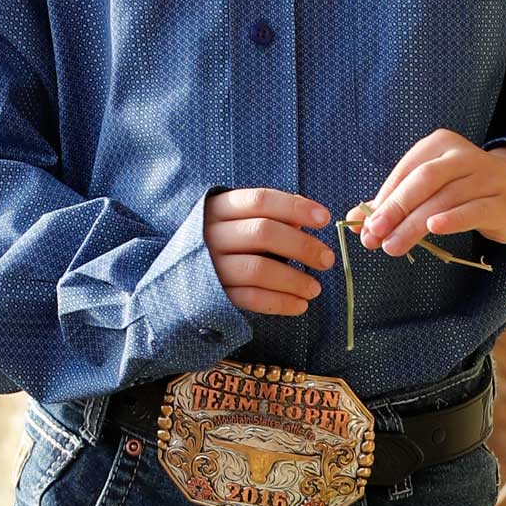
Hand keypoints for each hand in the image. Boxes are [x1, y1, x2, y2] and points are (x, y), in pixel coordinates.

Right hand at [204, 186, 333, 315]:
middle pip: (263, 233)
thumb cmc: (223, 243)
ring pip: (258, 269)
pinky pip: (250, 298)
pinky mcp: (213, 294)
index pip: (260, 200)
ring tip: (316, 289)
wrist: (178, 277)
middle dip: (301, 246)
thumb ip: (271, 216)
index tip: (325, 219)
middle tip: (327, 259)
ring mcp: (210, 265)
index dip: (295, 207)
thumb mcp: (239, 221)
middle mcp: (212, 234)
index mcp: (220, 208)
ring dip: (294, 279)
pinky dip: (279, 303)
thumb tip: (309, 217)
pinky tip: (300, 305)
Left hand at [343, 131, 505, 256]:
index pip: (405, 172)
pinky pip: (474, 209)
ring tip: (392, 246)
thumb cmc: (464, 189)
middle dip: (394, 209)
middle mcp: (463, 155)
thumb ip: (393, 202)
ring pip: (444, 199)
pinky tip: (434, 228)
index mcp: (439, 144)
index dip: (383, 200)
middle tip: (373, 236)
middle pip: (422, 181)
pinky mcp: (502, 202)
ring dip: (414, 224)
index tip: (364, 227)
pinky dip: (453, 219)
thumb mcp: (429, 189)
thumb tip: (355, 223)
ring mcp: (486, 176)